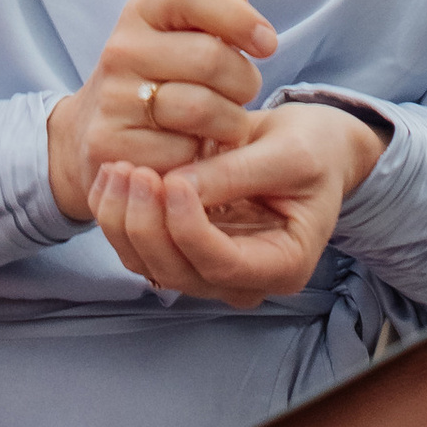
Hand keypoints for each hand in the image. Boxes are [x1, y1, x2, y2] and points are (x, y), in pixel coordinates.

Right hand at [47, 0, 277, 224]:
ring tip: (229, 124)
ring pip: (202, 108)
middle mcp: (121, 49)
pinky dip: (202, 156)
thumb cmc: (155, 76)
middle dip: (245, 80)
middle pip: (210, 57)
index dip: (238, 16)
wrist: (90, 130)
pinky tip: (198, 149)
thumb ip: (214, 10)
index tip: (267, 43)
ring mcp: (112, 97)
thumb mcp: (175, 33)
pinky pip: (183, 152)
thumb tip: (243, 1)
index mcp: (142, 11)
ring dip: (232, 122)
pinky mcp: (110, 144)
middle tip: (245, 93)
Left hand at [89, 102, 382, 310]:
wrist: (312, 146)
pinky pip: (140, 247)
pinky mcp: (185, 250)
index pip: (222, 264)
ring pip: (149, 265)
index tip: (172, 179)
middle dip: (147, 224)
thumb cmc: (312, 149)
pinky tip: (114, 177)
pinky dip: (119, 216)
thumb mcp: (288, 154)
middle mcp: (243, 280)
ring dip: (124, 221)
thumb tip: (174, 186)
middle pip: (178, 272)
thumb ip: (234, 173)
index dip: (188, 227)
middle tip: (134, 170)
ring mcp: (211, 270)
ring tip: (118, 169)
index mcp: (284, 264)